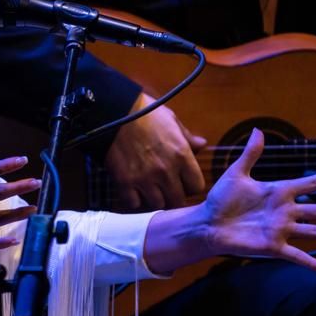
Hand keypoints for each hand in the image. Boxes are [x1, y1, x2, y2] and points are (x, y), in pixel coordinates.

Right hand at [104, 93, 205, 209]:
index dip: (190, 185)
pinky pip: (133, 203)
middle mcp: (166, 170)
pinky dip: (133, 199)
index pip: (197, 186)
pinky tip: (133, 189)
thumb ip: (187, 137)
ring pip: (157, 205)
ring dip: (154, 198)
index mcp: (181, 155)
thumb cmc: (145, 112)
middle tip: (166, 188)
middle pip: (178, 201)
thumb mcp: (171, 120)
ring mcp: (145, 178)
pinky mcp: (125, 182)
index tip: (183, 181)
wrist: (113, 111)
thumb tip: (202, 144)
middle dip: (173, 195)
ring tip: (149, 189)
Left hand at [200, 128, 315, 274]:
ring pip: (315, 231)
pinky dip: (311, 263)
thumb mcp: (237, 173)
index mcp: (279, 192)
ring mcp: (281, 230)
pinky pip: (296, 255)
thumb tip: (258, 130)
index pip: (311, 183)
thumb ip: (251, 153)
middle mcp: (286, 211)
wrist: (208, 223)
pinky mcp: (273, 246)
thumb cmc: (221, 199)